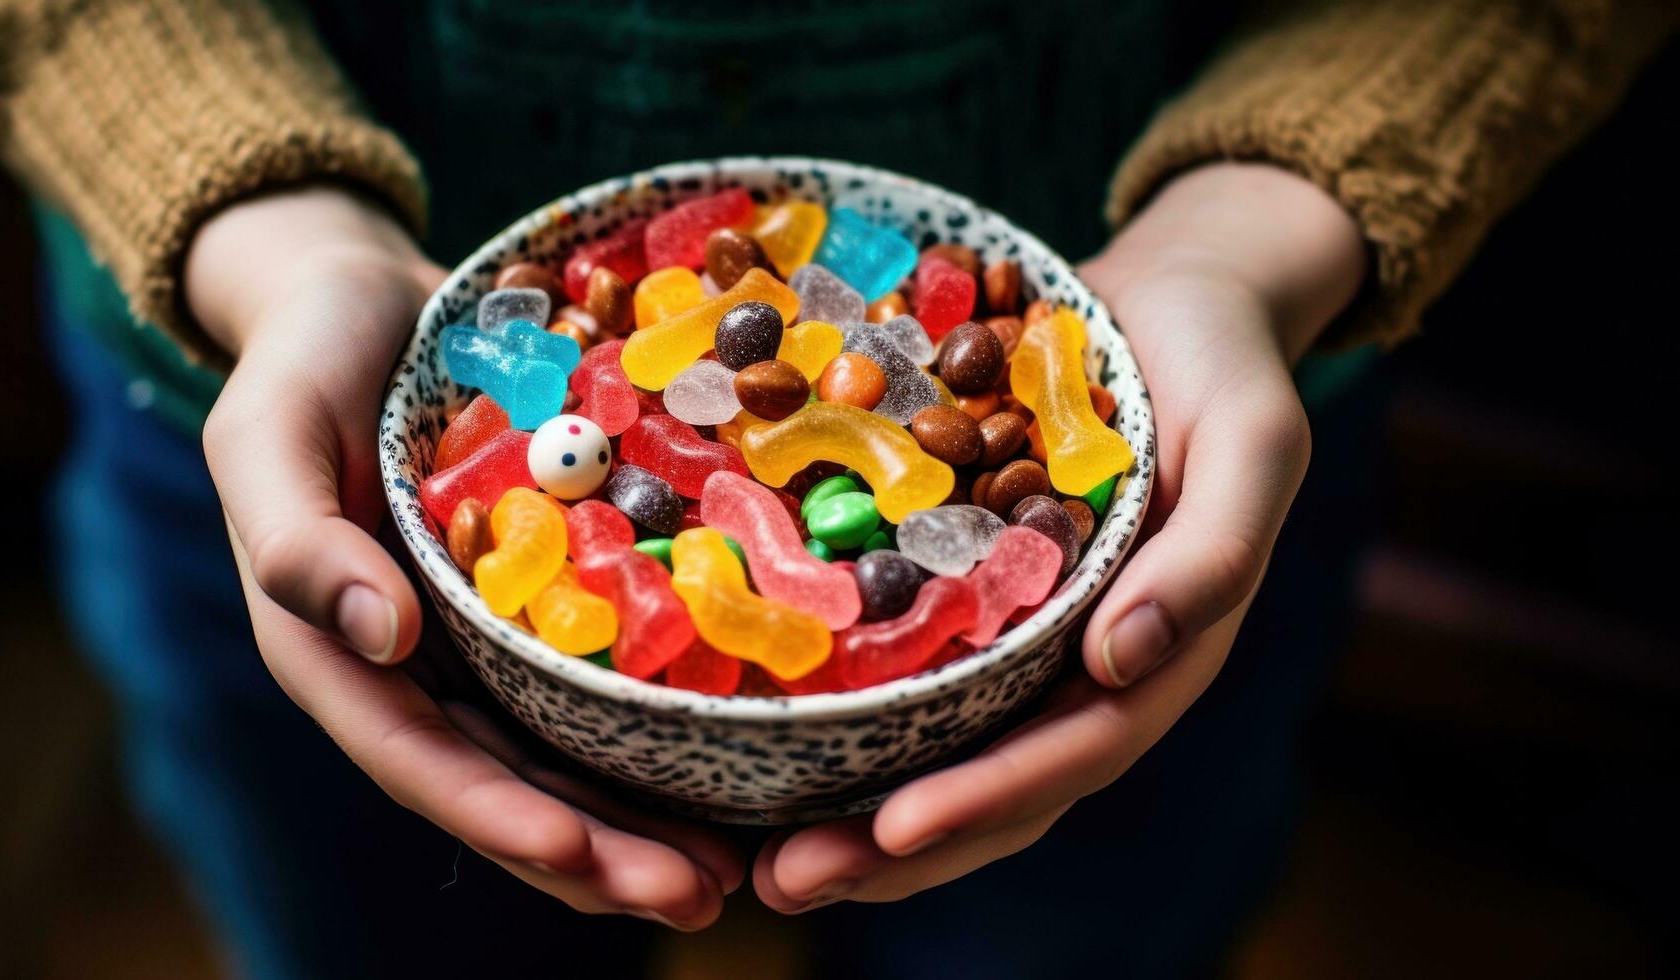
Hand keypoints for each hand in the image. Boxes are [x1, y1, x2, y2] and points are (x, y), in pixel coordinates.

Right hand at [189, 186, 741, 927]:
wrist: (368, 299)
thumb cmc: (300, 359)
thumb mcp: (264, 432)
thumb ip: (294, 539)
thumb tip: (374, 638)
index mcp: (337, 649)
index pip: (419, 758)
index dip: (498, 816)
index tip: (584, 858)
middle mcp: (418, 665)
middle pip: (509, 781)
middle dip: (600, 853)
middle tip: (702, 896)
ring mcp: (485, 638)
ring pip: (567, 749)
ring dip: (645, 816)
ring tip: (738, 868)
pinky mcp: (545, 594)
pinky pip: (607, 671)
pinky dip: (662, 719)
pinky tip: (740, 751)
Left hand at [753, 163, 1366, 910]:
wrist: (1173, 297)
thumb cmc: (1223, 361)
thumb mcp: (1251, 438)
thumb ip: (1212, 553)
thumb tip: (1126, 665)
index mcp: (1159, 648)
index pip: (1073, 753)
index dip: (986, 800)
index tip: (891, 832)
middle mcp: (1086, 664)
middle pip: (994, 783)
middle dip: (894, 847)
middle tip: (783, 880)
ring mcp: (1026, 636)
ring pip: (942, 748)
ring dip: (854, 811)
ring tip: (756, 860)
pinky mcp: (972, 593)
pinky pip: (909, 670)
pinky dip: (847, 716)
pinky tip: (764, 735)